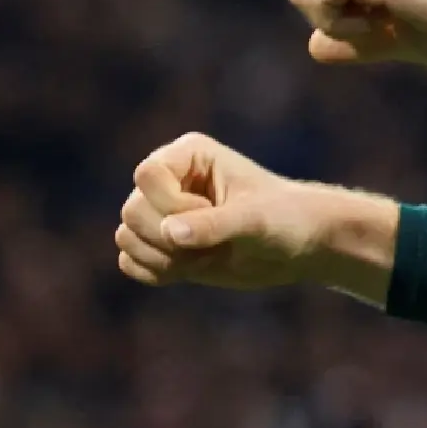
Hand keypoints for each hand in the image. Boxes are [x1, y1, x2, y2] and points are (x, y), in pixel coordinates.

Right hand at [114, 132, 395, 299]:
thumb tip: (169, 232)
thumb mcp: (255, 220)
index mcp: (187, 155)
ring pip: (126, 237)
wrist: (300, 245)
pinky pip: (129, 262)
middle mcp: (169, 180)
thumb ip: (213, 225)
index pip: (147, 176)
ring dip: (163, 258)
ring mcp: (163, 213)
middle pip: (131, 211)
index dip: (173, 204)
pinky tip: (192, 270)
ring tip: (207, 256)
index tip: (212, 212)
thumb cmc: (286, 218)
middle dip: (169, 237)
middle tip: (214, 243)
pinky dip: (155, 272)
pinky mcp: (162, 245)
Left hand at [285, 0, 426, 67]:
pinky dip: (341, 27)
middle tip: (392, 29)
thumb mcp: (403, 36)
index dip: (349, 25)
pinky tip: (386, 24)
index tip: (399, 27)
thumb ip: (358, 40)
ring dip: (338, 25)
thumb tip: (312, 47)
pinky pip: (313, 2)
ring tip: (390, 24)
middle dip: (338, 23)